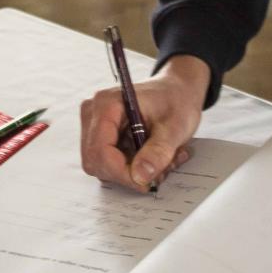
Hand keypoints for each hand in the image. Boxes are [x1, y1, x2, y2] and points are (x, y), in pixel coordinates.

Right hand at [80, 55, 210, 192]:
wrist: (178, 91)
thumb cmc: (176, 100)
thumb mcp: (175, 127)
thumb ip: (157, 152)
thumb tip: (140, 177)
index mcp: (107, 104)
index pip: (100, 150)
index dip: (121, 172)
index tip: (146, 182)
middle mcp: (93, 113)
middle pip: (96, 161)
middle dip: (127, 173)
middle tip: (158, 170)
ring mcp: (94, 124)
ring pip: (102, 166)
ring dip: (131, 172)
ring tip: (160, 160)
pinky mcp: (101, 135)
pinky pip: (108, 163)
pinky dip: (131, 167)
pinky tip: (152, 156)